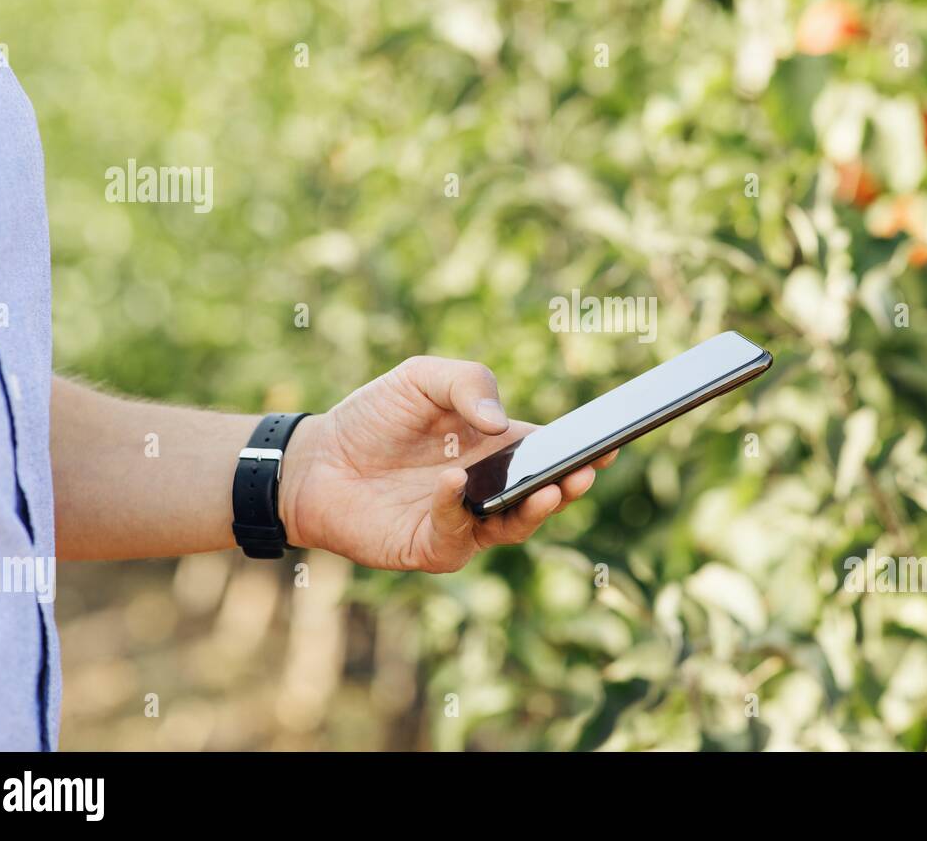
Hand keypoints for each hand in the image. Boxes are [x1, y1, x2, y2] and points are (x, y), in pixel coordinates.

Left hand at [277, 356, 615, 571]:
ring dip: (534, 510)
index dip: (583, 449)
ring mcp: (466, 521)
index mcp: (499, 447)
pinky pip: (456, 533)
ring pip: (514, 526)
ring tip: (547, 488)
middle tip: (588, 471)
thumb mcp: (420, 378)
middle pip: (544, 493)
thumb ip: (465, 384)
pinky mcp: (432, 546)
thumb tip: (499, 421)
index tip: (611, 442)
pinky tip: (451, 482)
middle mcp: (490, 488)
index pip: (551, 451)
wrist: (315, 460)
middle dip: (570, 485)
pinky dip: (456, 508)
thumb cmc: (374, 417)